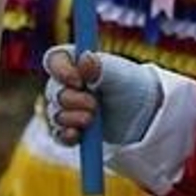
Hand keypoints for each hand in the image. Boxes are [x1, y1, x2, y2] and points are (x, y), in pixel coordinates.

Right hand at [43, 46, 161, 145]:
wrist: (142, 115)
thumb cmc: (130, 87)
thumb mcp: (120, 76)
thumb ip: (102, 67)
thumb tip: (84, 59)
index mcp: (75, 62)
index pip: (54, 59)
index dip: (60, 70)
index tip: (78, 81)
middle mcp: (65, 84)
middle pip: (53, 90)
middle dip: (71, 100)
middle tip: (94, 105)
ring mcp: (65, 108)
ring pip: (54, 114)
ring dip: (71, 118)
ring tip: (92, 119)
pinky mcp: (69, 129)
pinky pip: (58, 135)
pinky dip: (66, 136)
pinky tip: (76, 136)